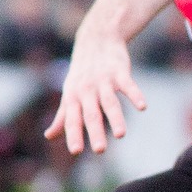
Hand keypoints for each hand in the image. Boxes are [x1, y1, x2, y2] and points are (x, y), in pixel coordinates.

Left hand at [46, 23, 146, 154]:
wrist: (96, 39)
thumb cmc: (81, 73)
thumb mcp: (69, 93)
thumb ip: (62, 117)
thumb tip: (49, 137)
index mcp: (73, 98)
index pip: (72, 119)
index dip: (73, 135)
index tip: (76, 151)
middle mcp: (86, 90)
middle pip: (91, 114)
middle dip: (95, 132)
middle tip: (100, 150)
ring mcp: (103, 81)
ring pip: (109, 102)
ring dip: (115, 118)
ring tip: (122, 135)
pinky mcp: (120, 72)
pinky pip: (128, 85)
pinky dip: (135, 95)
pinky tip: (142, 107)